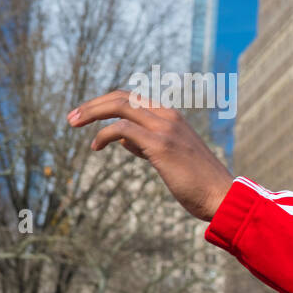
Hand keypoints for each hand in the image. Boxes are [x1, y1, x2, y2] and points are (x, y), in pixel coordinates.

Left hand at [68, 90, 234, 221]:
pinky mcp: (161, 144)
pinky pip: (122, 129)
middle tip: (71, 117)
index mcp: (173, 117)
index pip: (133, 98)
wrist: (221, 196)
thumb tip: (120, 137)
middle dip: (93, 104)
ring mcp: (166, 129)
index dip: (106, 103)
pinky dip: (103, 135)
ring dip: (91, 112)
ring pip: (120, 105)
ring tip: (72, 123)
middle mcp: (169, 117)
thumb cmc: (197, 182)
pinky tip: (95, 147)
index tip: (87, 115)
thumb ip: (146, 143)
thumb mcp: (170, 156)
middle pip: (122, 96)